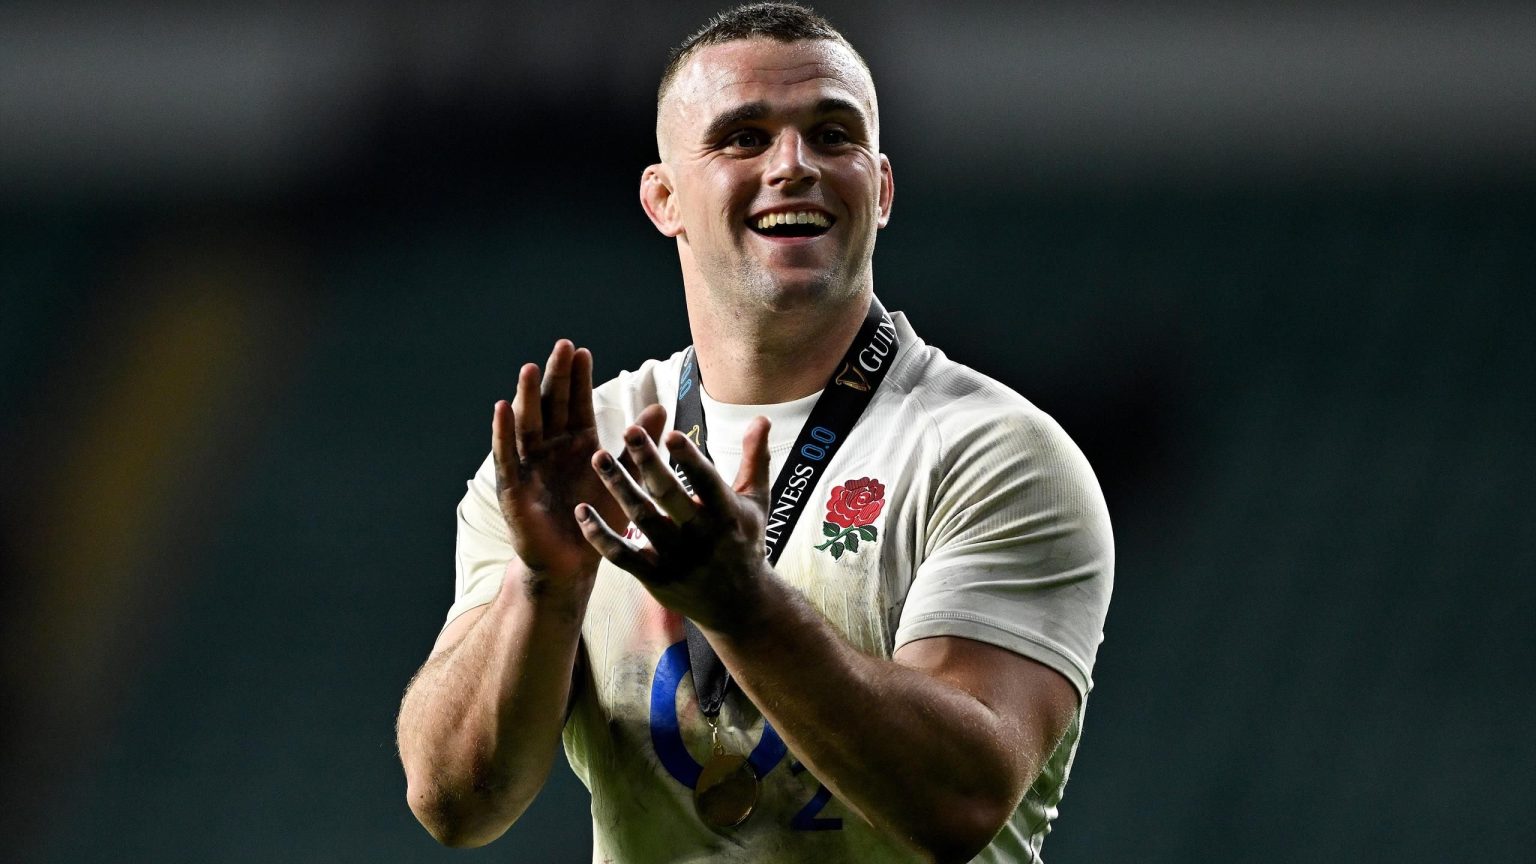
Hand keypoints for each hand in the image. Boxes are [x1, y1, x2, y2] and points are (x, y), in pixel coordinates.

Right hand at [492, 340, 664, 581]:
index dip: (578, 378)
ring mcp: (530, 464)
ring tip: (531, 369)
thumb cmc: (599, 518)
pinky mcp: (514, 487)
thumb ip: (639, 445)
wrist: (574, 564)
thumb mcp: (625, 478)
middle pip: (552, 405)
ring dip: (528, 397)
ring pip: (528, 424)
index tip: (582, 351)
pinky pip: (506, 456)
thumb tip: (661, 408)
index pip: (577, 403)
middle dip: (556, 377)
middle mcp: (552, 447)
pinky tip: (502, 408)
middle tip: (561, 347)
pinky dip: (502, 432)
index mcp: (578, 443)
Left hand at [575, 411, 773, 630]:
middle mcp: (702, 536)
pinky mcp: (655, 578)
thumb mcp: (757, 502)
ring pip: (641, 519)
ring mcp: (676, 558)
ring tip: (599, 457)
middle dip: (648, 463)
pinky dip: (599, 536)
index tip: (670, 432)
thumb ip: (755, 459)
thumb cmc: (746, 542)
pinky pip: (621, 556)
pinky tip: (581, 511)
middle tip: (628, 430)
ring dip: (618, 487)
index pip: (707, 482)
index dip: (689, 459)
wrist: (741, 607)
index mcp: (727, 514)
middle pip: (669, 496)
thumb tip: (762, 418)